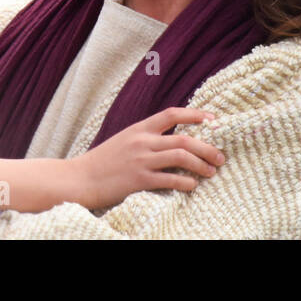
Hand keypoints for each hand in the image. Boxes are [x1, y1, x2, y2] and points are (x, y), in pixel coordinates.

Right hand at [70, 107, 224, 209]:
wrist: (80, 179)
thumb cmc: (103, 162)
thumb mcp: (125, 141)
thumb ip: (147, 137)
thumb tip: (173, 139)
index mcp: (139, 128)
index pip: (172, 114)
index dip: (196, 115)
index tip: (213, 120)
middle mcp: (142, 141)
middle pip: (184, 139)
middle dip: (207, 147)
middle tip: (220, 156)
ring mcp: (141, 160)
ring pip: (181, 157)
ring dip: (201, 165)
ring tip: (211, 172)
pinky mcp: (138, 180)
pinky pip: (169, 180)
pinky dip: (185, 183)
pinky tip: (192, 186)